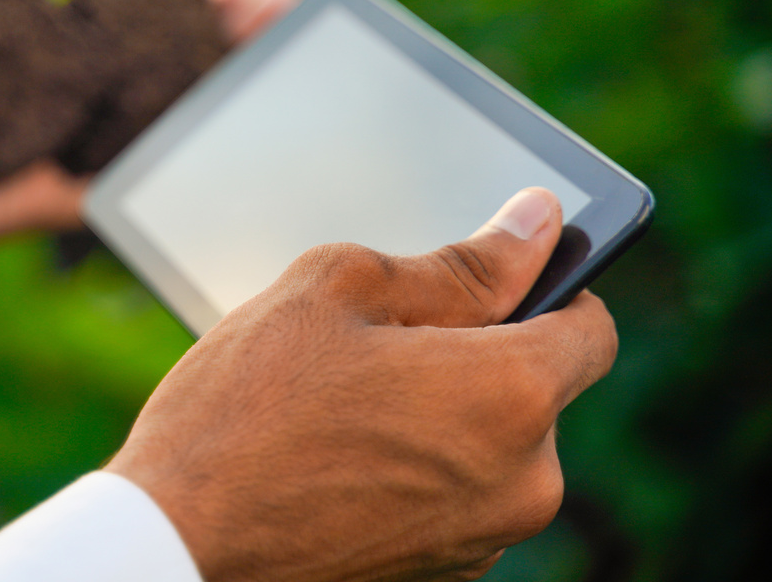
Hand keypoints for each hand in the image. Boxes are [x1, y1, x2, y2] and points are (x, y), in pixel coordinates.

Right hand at [106, 188, 618, 581]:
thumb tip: (537, 225)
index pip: (592, 328)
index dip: (546, 291)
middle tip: (377, 343)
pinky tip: (339, 455)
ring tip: (344, 406)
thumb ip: (459, 262)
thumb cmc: (245, 404)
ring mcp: (484, 540)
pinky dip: (419, 466)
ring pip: (492, 444)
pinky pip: (457, 494)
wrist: (179, 539)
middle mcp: (523, 482)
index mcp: (511, 395)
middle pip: (535, 389)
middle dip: (475, 354)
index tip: (490, 280)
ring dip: (444, 412)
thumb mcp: (341, 291)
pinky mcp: (443, 574)